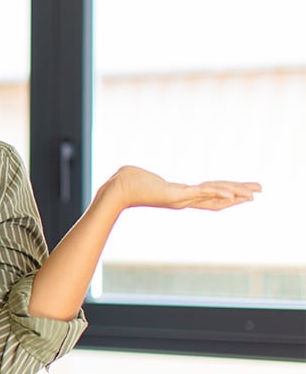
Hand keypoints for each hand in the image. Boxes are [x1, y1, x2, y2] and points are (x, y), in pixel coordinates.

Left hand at [101, 166, 261, 211]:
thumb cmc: (126, 182)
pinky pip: (200, 193)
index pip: (208, 195)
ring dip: (234, 194)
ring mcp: (180, 198)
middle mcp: (183, 199)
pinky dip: (216, 193)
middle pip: (217, 198)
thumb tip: (137, 173)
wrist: (115, 190)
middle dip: (238, 194)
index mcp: (179, 194)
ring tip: (252, 194)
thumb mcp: (142, 177)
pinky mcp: (175, 195)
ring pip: (213, 196)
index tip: (243, 192)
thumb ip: (146, 177)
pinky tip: (232, 193)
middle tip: (259, 192)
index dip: (227, 194)